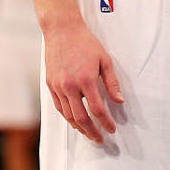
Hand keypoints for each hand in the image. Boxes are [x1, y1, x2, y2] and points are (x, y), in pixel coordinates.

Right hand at [44, 21, 124, 143]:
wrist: (62, 30)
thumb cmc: (85, 42)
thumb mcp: (104, 59)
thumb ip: (112, 82)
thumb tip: (119, 101)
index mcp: (86, 79)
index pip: (97, 109)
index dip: (106, 122)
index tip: (112, 129)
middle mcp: (70, 85)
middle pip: (81, 118)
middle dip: (92, 132)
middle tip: (100, 139)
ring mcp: (58, 86)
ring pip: (68, 116)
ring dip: (79, 128)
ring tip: (89, 133)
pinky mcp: (50, 85)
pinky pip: (59, 107)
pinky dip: (68, 117)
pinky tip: (75, 120)